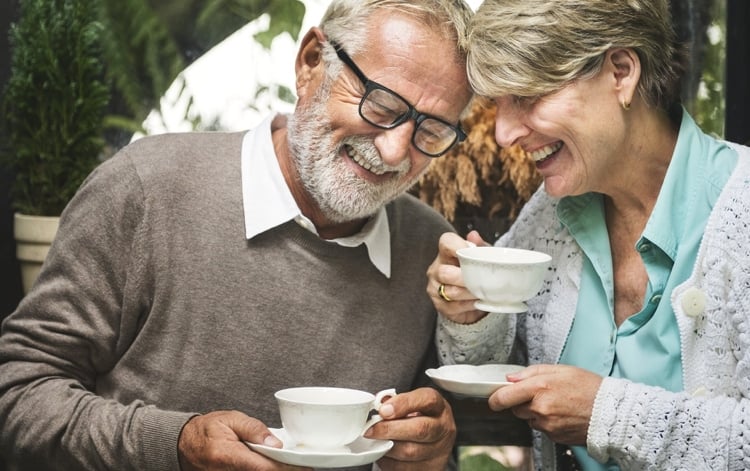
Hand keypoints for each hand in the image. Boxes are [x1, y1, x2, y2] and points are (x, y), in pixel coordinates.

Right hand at [178, 410, 310, 469]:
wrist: (187, 443)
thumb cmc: (208, 429)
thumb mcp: (231, 419)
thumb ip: (254, 429)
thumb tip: (275, 443)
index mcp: (228, 455)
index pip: (264, 467)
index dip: (287, 469)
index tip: (306, 468)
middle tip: (306, 467)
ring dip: (278, 470)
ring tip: (296, 465)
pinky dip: (268, 470)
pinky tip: (280, 466)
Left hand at [364, 387, 455, 469]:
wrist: (433, 438)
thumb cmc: (417, 417)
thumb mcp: (411, 403)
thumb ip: (396, 402)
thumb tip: (379, 405)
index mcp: (438, 406)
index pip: (426, 400)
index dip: (403, 404)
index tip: (383, 410)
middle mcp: (444, 428)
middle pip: (420, 429)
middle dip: (390, 429)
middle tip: (370, 430)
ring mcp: (440, 450)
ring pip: (411, 451)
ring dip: (387, 447)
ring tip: (375, 442)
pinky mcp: (433, 468)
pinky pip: (407, 468)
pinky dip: (390, 462)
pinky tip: (383, 454)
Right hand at [426, 230, 488, 323]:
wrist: (472, 297)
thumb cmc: (475, 272)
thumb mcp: (481, 257)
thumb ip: (479, 247)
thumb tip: (474, 236)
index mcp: (446, 253)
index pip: (446, 243)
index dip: (458, 245)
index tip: (472, 251)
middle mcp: (436, 269)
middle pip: (445, 272)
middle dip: (464, 278)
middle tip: (481, 280)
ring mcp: (435, 288)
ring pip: (451, 292)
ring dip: (470, 293)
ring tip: (483, 292)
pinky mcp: (440, 305)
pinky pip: (454, 307)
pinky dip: (469, 305)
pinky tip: (477, 302)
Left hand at [488, 364, 602, 444]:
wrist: (611, 412)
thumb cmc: (588, 388)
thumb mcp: (560, 370)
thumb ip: (531, 373)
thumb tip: (511, 378)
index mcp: (539, 388)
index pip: (504, 397)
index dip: (495, 398)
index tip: (493, 398)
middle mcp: (540, 409)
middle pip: (516, 408)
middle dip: (522, 402)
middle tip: (541, 394)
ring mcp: (547, 425)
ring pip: (529, 419)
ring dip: (536, 412)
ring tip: (557, 403)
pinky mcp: (554, 437)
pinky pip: (542, 428)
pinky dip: (547, 422)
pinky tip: (562, 414)